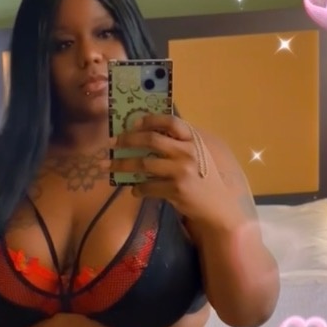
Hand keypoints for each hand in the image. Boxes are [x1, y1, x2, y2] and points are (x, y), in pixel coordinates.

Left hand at [107, 113, 228, 223]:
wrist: (218, 206)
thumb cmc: (204, 177)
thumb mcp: (198, 154)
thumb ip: (179, 143)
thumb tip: (145, 134)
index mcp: (193, 139)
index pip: (170, 121)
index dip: (150, 120)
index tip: (133, 123)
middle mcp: (188, 152)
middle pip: (151, 140)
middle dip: (126, 140)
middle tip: (111, 143)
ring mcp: (181, 171)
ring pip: (143, 164)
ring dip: (122, 165)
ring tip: (108, 166)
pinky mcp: (176, 190)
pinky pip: (148, 186)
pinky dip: (137, 189)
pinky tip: (134, 190)